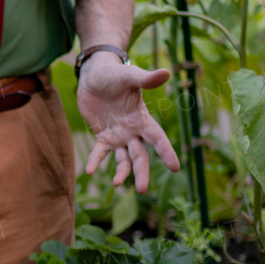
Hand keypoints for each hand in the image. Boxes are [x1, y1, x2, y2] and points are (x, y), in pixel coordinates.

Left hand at [77, 55, 180, 192]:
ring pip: (124, 159)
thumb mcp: (130, 76)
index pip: (157, 138)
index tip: (175, 167)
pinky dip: (95, 161)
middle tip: (143, 190)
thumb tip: (166, 73)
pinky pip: (100, 152)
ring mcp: (118, 135)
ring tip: (116, 184)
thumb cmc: (115, 74)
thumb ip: (146, 79)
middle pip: (141, 156)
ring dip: (122, 173)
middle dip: (142, 172)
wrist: (94, 75)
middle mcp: (133, 131)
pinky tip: (88, 171)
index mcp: (143, 119)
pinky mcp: (102, 136)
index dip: (166, 152)